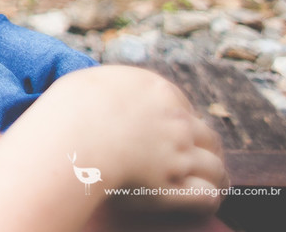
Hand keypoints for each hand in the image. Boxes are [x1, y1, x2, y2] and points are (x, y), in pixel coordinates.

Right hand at [21, 67, 226, 214]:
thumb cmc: (70, 108)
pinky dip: (207, 201)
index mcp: (159, 91)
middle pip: (207, 136)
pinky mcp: (174, 186)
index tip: (172, 135)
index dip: (180, 122)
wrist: (71, 138)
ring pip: (215, 167)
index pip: (184, 107)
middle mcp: (177, 121)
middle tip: (196, 161)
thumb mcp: (90, 81)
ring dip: (214, 177)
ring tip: (210, 186)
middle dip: (205, 149)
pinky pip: (206, 196)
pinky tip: (204, 205)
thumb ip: (108, 84)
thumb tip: (102, 89)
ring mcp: (179, 155)